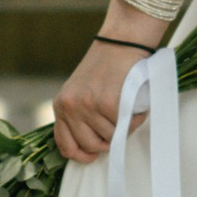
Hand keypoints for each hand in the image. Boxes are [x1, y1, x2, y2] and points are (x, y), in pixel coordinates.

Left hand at [53, 31, 152, 165]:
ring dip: (124, 128)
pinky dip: (135, 119)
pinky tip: (135, 104)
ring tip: (127, 108)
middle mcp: (70, 107)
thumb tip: (91, 147)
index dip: (81, 155)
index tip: (93, 155)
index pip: (64, 144)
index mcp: (61, 105)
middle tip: (118, 126)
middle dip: (108, 141)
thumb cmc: (106, 67)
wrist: (121, 41)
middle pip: (90, 146)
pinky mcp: (107, 104)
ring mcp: (88, 106)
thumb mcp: (81, 91)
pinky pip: (125, 126)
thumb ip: (80, 116)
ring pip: (110, 138)